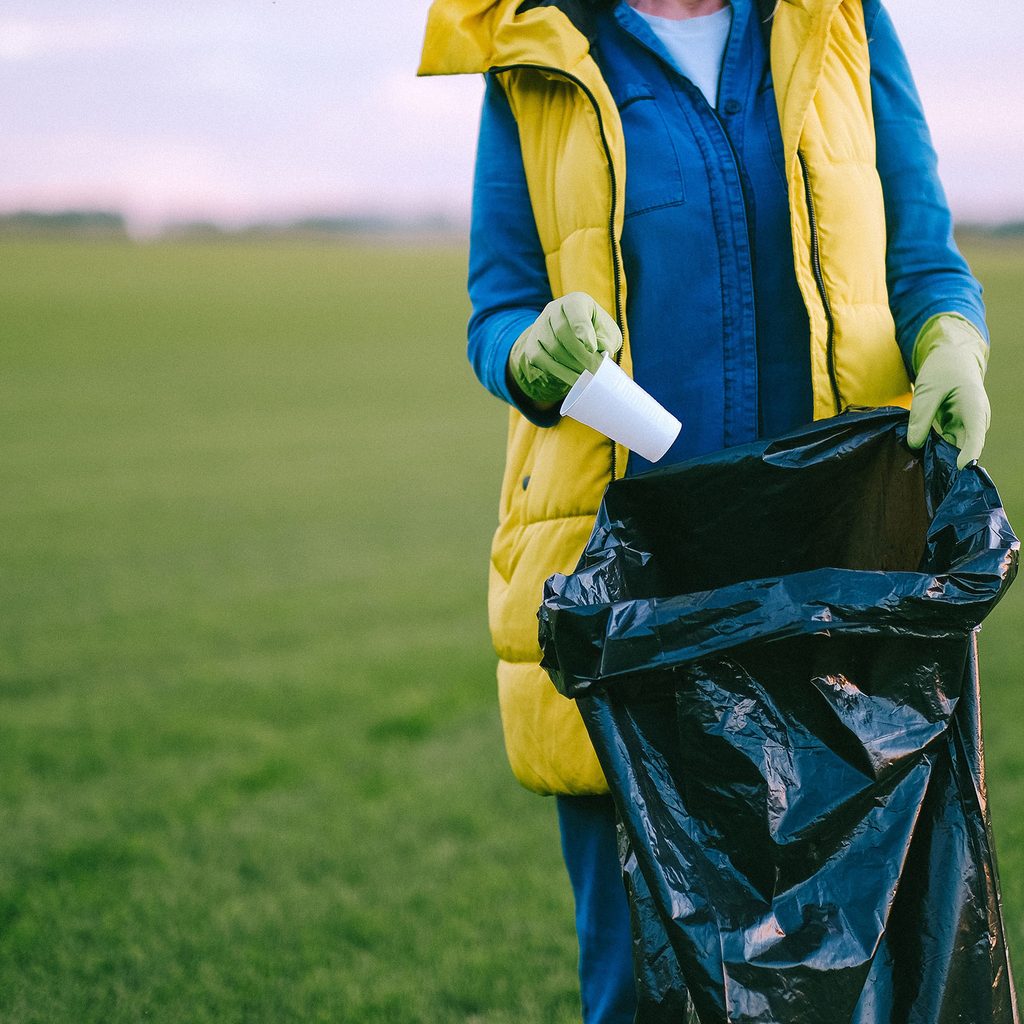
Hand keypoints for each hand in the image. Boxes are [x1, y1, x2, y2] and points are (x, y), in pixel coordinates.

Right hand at [508, 292, 622, 405]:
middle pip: (562, 331)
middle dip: (580, 354)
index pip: (575, 311)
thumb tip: (603, 350)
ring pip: (552, 347)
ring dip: (570, 365)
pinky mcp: (532, 343)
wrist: (574, 339)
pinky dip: (558, 372)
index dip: (582, 330)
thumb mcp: (607, 332)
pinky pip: (540, 359)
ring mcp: (540, 326)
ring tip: (586, 376)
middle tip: (594, 369)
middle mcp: (554, 309)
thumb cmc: (595, 332)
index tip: (592, 348)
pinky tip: (573, 379)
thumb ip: (607, 339)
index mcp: (576, 301)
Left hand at [906, 314, 989, 469]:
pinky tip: (922, 457)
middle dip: (951, 462)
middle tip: (930, 474)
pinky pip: (950, 444)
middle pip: (967, 447)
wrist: (952, 360)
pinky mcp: (959, 428)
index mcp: (974, 408)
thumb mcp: (927, 391)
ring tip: (922, 467)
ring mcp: (968, 425)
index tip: (960, 469)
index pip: (976, 436)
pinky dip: (937, 450)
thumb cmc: (942, 371)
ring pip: (957, 448)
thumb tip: (914, 445)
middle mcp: (976, 420)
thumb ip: (921, 417)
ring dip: (942, 457)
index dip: (969, 455)